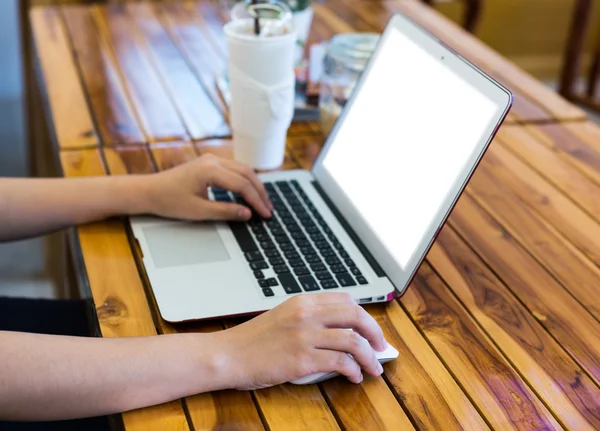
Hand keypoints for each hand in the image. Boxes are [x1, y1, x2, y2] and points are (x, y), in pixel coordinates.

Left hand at [143, 154, 272, 220]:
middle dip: (260, 192)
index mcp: (210, 170)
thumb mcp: (198, 211)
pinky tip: (249, 193)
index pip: (242, 185)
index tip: (265, 214)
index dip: (256, 201)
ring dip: (254, 185)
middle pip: (247, 173)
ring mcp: (211, 160)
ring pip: (243, 169)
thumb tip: (247, 214)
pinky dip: (245, 181)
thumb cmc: (169, 201)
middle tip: (269, 209)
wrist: (149, 191)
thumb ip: (225, 211)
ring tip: (263, 202)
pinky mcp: (209, 163)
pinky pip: (234, 169)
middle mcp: (213, 160)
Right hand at [218, 293, 387, 389]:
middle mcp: (307, 314)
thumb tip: (339, 331)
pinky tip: (354, 377)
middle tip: (381, 346)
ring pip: (353, 340)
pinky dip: (354, 370)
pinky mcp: (302, 359)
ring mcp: (305, 336)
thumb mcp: (283, 317)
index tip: (369, 328)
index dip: (363, 315)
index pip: (346, 300)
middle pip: (356, 315)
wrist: (228, 354)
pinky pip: (340, 363)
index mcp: (303, 301)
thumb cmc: (253, 339)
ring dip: (370, 356)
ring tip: (374, 368)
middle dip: (375, 332)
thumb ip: (309, 318)